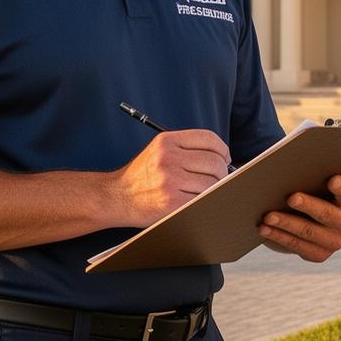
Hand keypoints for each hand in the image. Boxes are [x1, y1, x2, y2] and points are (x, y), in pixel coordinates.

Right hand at [112, 130, 230, 226]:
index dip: (222, 149)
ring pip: (212, 183)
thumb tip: (222, 158)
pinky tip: (197, 201)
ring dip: (214, 189)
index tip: (224, 158)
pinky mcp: (172, 201)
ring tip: (204, 191)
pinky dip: (205, 201)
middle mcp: (168, 158)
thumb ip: (187, 150)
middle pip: (214, 161)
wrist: (115, 197)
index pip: (208, 138)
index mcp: (167, 141)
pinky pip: (202, 199)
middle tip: (217, 179)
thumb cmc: (141, 176)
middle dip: (221, 172)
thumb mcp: (159, 151)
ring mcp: (170, 180)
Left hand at [260, 175, 340, 262]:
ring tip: (268, 216)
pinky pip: (297, 246)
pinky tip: (264, 229)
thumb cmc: (311, 190)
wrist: (307, 218)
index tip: (332, 180)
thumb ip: (311, 177)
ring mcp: (335, 242)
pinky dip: (278, 236)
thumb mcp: (315, 183)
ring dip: (286, 223)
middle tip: (291, 197)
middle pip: (327, 214)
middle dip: (308, 205)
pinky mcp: (319, 255)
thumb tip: (288, 172)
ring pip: (308, 231)